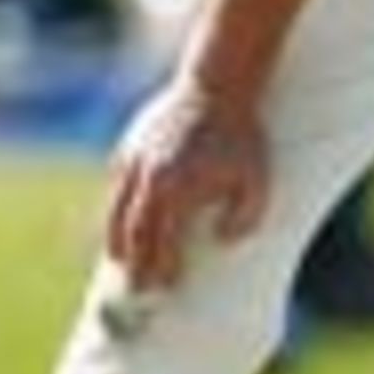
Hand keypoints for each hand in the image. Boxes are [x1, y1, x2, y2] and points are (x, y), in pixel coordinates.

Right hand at [105, 79, 269, 289]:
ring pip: (115, 209)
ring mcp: (134, 161)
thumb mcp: (257, 180)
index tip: (166, 286)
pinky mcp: (130, 145)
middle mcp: (149, 180)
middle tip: (137, 288)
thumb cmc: (242, 136)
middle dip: (134, 263)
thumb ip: (245, 217)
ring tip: (119, 259)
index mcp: (176, 191)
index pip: (162, 242)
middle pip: (132, 233)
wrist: (219, 86)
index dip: (162, 267)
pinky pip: (118, 182)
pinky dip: (117, 205)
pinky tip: (121, 219)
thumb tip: (221, 240)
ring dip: (116, 238)